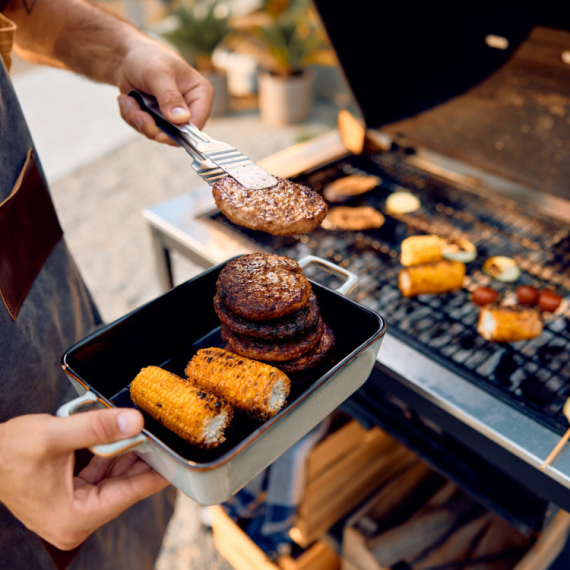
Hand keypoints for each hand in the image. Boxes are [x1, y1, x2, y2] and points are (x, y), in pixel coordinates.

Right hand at [0, 408, 167, 549]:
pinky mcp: (68, 499)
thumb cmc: (7, 453)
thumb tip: (134, 422)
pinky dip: (110, 459)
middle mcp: (75, 522)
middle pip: (123, 488)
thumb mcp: (55, 436)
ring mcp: (72, 511)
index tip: (177, 459)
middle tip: (163, 438)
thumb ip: (97, 428)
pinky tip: (123, 440)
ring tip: (147, 435)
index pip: (128, 494)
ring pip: (112, 481)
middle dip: (142, 461)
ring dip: (127, 456)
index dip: (155, 474)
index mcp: (74, 518)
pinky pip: (99, 478)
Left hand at [115, 39, 214, 144]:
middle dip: (152, 126)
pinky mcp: (158, 120)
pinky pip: (145, 129)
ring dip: (138, 120)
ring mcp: (173, 116)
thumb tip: (182, 119)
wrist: (125, 56)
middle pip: (177, 134)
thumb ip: (170, 96)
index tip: (160, 134)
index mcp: (200, 94)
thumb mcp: (158, 73)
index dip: (180, 133)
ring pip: (158, 133)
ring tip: (129, 100)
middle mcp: (190, 108)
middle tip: (137, 114)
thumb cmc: (147, 56)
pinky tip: (129, 100)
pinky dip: (132, 117)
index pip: (197, 122)